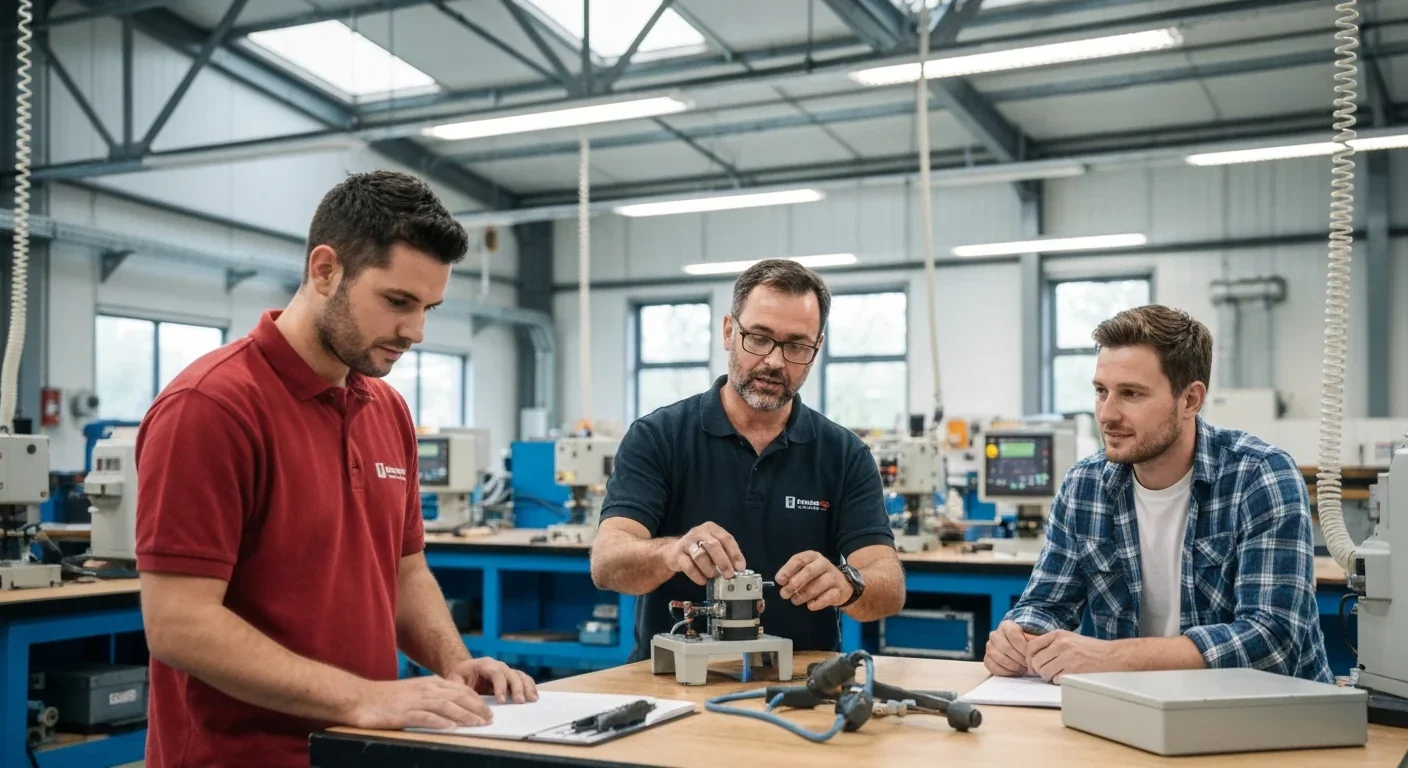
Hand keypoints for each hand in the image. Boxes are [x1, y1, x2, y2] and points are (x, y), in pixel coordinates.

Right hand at [345, 675, 492, 729]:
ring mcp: (415, 701)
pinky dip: (439, 722)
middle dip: (476, 707)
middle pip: (457, 697)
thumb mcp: (414, 690)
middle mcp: (425, 690)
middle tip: (489, 719)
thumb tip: (453, 706)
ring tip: (478, 723)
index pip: (459, 690)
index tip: (487, 710)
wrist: (359, 697)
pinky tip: (450, 728)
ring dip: (464, 715)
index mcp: (429, 683)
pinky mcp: (403, 713)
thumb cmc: (386, 697)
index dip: (475, 700)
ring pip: (446, 706)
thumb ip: (432, 695)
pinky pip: (425, 717)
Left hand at [445, 657, 538, 704]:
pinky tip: (533, 696)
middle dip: (516, 688)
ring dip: (526, 687)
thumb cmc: (458, 676)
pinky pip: (523, 679)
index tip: (501, 701)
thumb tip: (470, 702)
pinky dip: (530, 687)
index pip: (496, 672)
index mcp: (484, 664)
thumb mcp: (454, 681)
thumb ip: (461, 689)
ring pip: (520, 675)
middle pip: (511, 674)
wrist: (464, 670)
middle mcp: (498, 665)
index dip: (500, 686)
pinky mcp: (511, 678)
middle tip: (519, 702)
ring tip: (531, 700)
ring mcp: (506, 671)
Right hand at [664, 522, 745, 584]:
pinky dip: (697, 575)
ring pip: (700, 555)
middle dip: (723, 562)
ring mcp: (687, 542)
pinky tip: (702, 581)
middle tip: (728, 575)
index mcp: (711, 528)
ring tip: (713, 576)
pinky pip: (688, 565)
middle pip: (713, 545)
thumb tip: (737, 568)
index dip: (735, 553)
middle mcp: (699, 532)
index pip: (726, 538)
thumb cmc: (699, 549)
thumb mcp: (713, 546)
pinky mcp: (678, 554)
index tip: (740, 567)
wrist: (674, 551)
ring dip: (709, 568)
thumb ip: (725, 554)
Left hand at [775, 551, 851, 610]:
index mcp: (813, 556)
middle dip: (794, 584)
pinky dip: (816, 603)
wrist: (843, 585)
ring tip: (795, 600)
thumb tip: (781, 583)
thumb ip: (793, 575)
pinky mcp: (840, 590)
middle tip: (784, 594)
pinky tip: (810, 605)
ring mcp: (834, 576)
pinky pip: (826, 597)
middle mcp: (824, 564)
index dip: (788, 570)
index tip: (779, 581)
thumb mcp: (806, 571)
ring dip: (803, 595)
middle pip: (808, 572)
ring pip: (817, 585)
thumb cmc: (818, 577)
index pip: (799, 560)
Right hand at [983, 620, 1033, 676]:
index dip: (1022, 646)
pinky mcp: (987, 657)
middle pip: (1005, 647)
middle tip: (1029, 665)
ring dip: (1012, 665)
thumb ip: (1035, 641)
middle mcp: (995, 634)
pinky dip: (1003, 671)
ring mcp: (989, 646)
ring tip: (1023, 669)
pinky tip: (1014, 672)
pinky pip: (990, 665)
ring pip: (997, 656)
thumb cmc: (1028, 642)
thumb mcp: (1033, 637)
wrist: (1019, 646)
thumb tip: (1037, 650)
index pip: (1012, 634)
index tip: (1031, 655)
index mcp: (1006, 625)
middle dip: (1019, 659)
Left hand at [1026, 630, 1113, 682]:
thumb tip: (1033, 655)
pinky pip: (1055, 679)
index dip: (1028, 659)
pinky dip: (1059, 681)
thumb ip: (1052, 643)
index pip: (1031, 646)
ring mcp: (1066, 657)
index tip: (1032, 665)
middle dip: (1039, 670)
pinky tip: (1067, 676)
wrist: (1111, 656)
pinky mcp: (1073, 670)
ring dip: (1048, 676)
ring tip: (1058, 673)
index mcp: (1058, 635)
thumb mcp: (1069, 638)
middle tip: (1047, 672)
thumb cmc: (1091, 649)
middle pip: (1036, 661)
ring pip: (1044, 672)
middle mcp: (1060, 644)